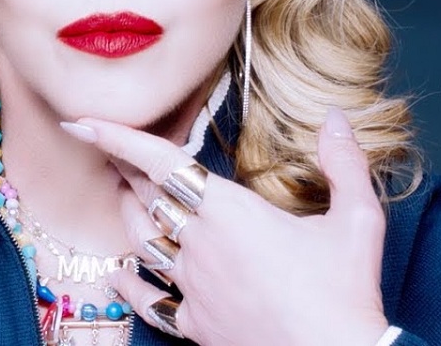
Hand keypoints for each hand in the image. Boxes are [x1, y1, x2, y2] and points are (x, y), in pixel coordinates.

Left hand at [61, 108, 388, 345]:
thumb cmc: (345, 292)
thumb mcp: (357, 218)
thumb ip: (344, 162)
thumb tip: (336, 116)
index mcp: (230, 211)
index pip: (161, 163)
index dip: (118, 137)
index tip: (84, 121)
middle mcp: (200, 245)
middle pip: (147, 198)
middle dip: (124, 169)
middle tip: (107, 147)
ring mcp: (193, 288)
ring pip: (144, 241)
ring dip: (129, 215)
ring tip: (121, 194)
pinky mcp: (195, 325)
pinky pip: (148, 300)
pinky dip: (128, 282)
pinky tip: (117, 272)